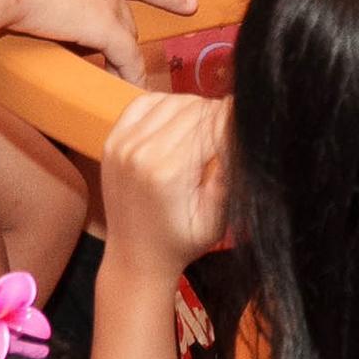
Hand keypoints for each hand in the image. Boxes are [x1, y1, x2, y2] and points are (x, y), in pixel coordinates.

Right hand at [2, 0, 203, 81]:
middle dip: (123, 38)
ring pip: (126, 37)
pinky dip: (131, 75)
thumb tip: (23, 7)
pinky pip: (127, 58)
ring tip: (122, 82)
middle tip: (122, 60)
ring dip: (124, 60)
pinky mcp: (105, 26)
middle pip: (125, 14)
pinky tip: (133, 90)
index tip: (189, 2)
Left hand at [100, 90, 233, 269]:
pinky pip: (144, 102)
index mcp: (170, 171)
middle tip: (226, 138)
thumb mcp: (215, 219)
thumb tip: (243, 128)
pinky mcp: (112, 140)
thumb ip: (229, 174)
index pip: (215, 122)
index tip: (246, 129)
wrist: (134, 258)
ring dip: (194, 110)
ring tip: (202, 133)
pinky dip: (165, 105)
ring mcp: (123, 143)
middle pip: (196, 107)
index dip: (236, 121)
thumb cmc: (181, 243)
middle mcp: (142, 151)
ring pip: (173, 101)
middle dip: (217, 117)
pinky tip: (176, 124)